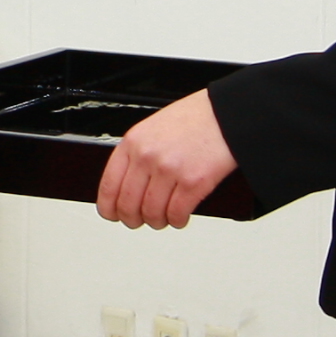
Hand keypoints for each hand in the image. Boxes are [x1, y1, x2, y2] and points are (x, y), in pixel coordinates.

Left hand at [95, 90, 237, 229]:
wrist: (227, 114)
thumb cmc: (194, 119)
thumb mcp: (153, 127)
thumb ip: (137, 153)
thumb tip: (127, 184)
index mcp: (133, 142)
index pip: (109, 185)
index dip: (108, 207)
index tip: (112, 214)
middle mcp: (147, 157)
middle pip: (128, 204)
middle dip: (132, 219)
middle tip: (139, 220)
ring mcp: (169, 170)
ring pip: (152, 213)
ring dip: (157, 221)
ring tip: (163, 218)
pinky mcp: (193, 182)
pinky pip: (176, 214)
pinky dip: (176, 221)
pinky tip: (179, 217)